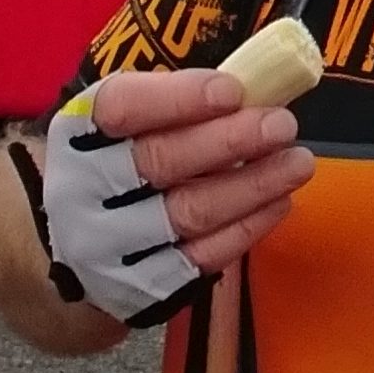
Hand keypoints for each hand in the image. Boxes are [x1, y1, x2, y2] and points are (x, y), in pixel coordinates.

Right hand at [88, 71, 314, 272]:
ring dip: (252, 185)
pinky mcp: (141, 288)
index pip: (121, 108)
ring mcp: (109, 248)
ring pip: (188, 213)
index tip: (233, 90)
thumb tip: (255, 85)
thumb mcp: (126, 125)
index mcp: (77, 135)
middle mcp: (82, 193)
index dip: (178, 98)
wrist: (76, 250)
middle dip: (229, 140)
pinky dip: (247, 228)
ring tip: (297, 162)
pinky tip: (279, 202)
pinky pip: (202, 257)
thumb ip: (177, 101)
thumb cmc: (118, 166)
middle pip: (159, 162)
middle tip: (281, 124)